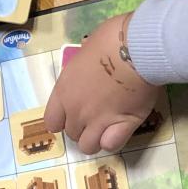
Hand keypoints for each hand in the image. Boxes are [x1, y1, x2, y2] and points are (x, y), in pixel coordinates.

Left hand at [41, 13, 159, 153]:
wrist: (135, 49)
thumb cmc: (109, 42)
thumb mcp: (84, 52)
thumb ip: (81, 70)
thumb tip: (87, 68)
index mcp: (64, 91)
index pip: (52, 121)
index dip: (62, 121)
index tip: (72, 116)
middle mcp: (77, 111)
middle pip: (72, 134)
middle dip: (82, 128)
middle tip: (95, 117)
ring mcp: (98, 121)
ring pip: (88, 146)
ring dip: (95, 139)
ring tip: (107, 128)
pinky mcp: (122, 126)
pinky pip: (111, 146)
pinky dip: (114, 141)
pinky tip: (120, 129)